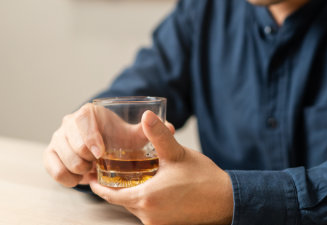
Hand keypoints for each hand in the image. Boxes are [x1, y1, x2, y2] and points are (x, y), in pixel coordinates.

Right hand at [44, 103, 174, 186]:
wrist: (103, 145)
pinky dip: (67, 177)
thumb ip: (150, 132)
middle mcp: (69, 122)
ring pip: (60, 155)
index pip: (83, 119)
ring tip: (92, 170)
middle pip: (69, 139)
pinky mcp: (51, 153)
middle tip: (99, 164)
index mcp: (89, 113)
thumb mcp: (134, 136)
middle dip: (85, 157)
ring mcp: (58, 137)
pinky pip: (52, 168)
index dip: (90, 137)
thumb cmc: (119, 140)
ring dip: (78, 168)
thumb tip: (170, 127)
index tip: (101, 153)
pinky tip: (81, 178)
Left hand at [89, 111, 233, 224]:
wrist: (226, 200)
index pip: (110, 195)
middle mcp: (148, 215)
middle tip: (112, 172)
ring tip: (132, 177)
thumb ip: (158, 135)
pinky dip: (144, 201)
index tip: (91, 177)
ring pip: (135, 207)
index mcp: (146, 198)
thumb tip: (146, 116)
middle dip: (116, 188)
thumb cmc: (202, 177)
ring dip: (131, 194)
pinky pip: (147, 213)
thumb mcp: (177, 154)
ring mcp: (158, 223)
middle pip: (122, 201)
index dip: (98, 186)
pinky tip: (152, 188)